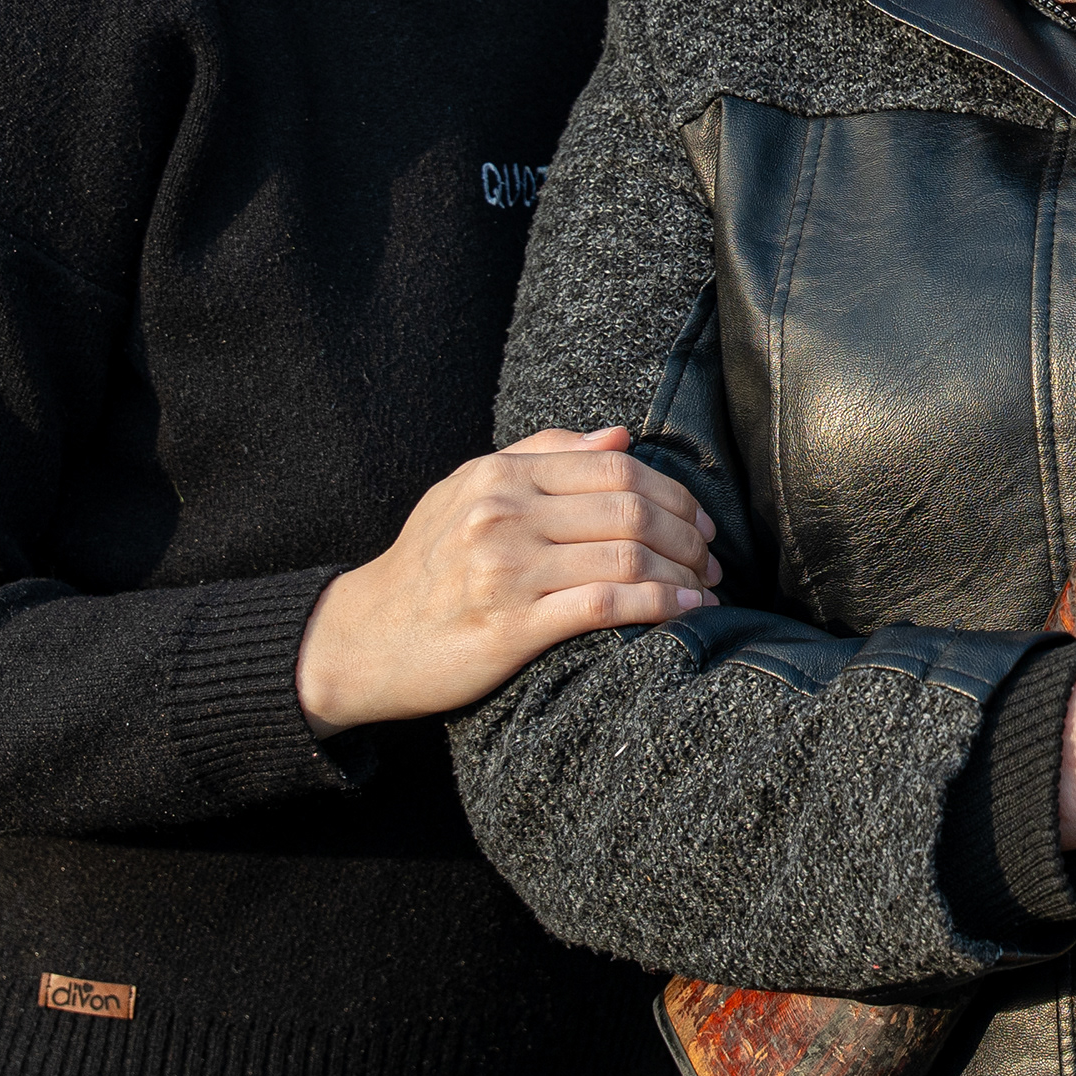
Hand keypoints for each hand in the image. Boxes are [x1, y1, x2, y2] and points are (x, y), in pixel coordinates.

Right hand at [294, 427, 714, 735]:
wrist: (362, 639)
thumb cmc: (425, 564)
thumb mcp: (467, 490)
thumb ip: (542, 455)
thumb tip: (619, 436)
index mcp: (500, 475)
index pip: (615, 468)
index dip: (674, 493)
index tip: (700, 521)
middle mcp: (504, 514)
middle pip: (631, 510)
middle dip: (688, 536)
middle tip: (712, 560)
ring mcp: (507, 571)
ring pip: (627, 556)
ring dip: (682, 575)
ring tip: (704, 590)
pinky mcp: (511, 627)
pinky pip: (605, 606)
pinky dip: (658, 606)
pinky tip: (684, 612)